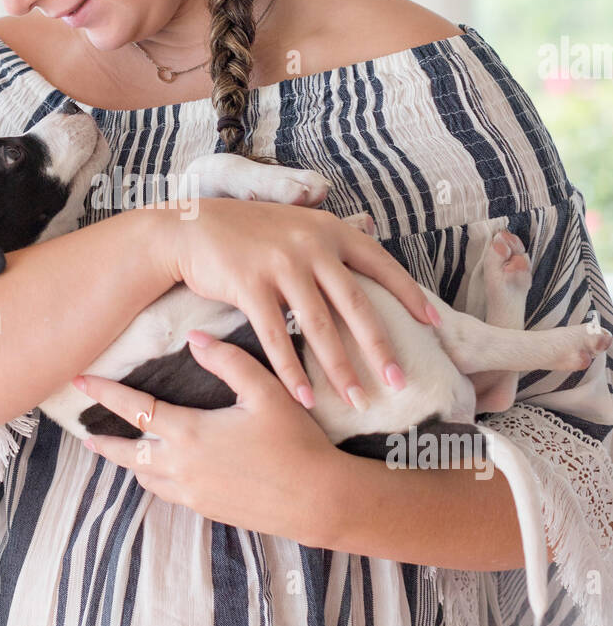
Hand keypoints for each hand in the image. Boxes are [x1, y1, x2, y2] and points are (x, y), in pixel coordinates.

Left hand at [73, 329, 345, 542]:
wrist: (319, 500)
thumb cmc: (296, 443)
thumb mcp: (266, 392)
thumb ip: (229, 362)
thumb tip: (194, 338)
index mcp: (190, 435)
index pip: (135, 409)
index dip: (104, 393)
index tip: (80, 381)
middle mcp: (183, 468)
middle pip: (128, 453)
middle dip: (104, 442)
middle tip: (84, 435)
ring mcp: (194, 494)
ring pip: (147, 478)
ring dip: (133, 462)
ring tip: (125, 450)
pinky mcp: (209, 511)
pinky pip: (169, 494)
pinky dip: (157, 479)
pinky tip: (165, 473)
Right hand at [158, 194, 440, 406]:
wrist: (190, 228)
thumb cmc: (245, 232)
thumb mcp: (295, 224)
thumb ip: (328, 239)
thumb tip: (368, 246)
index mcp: (329, 230)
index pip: (381, 265)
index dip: (409, 296)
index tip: (434, 325)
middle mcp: (311, 244)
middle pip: (356, 304)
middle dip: (380, 347)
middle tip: (400, 382)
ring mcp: (281, 265)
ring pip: (319, 326)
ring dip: (340, 369)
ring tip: (357, 401)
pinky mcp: (250, 286)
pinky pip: (277, 336)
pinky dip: (291, 370)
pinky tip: (304, 396)